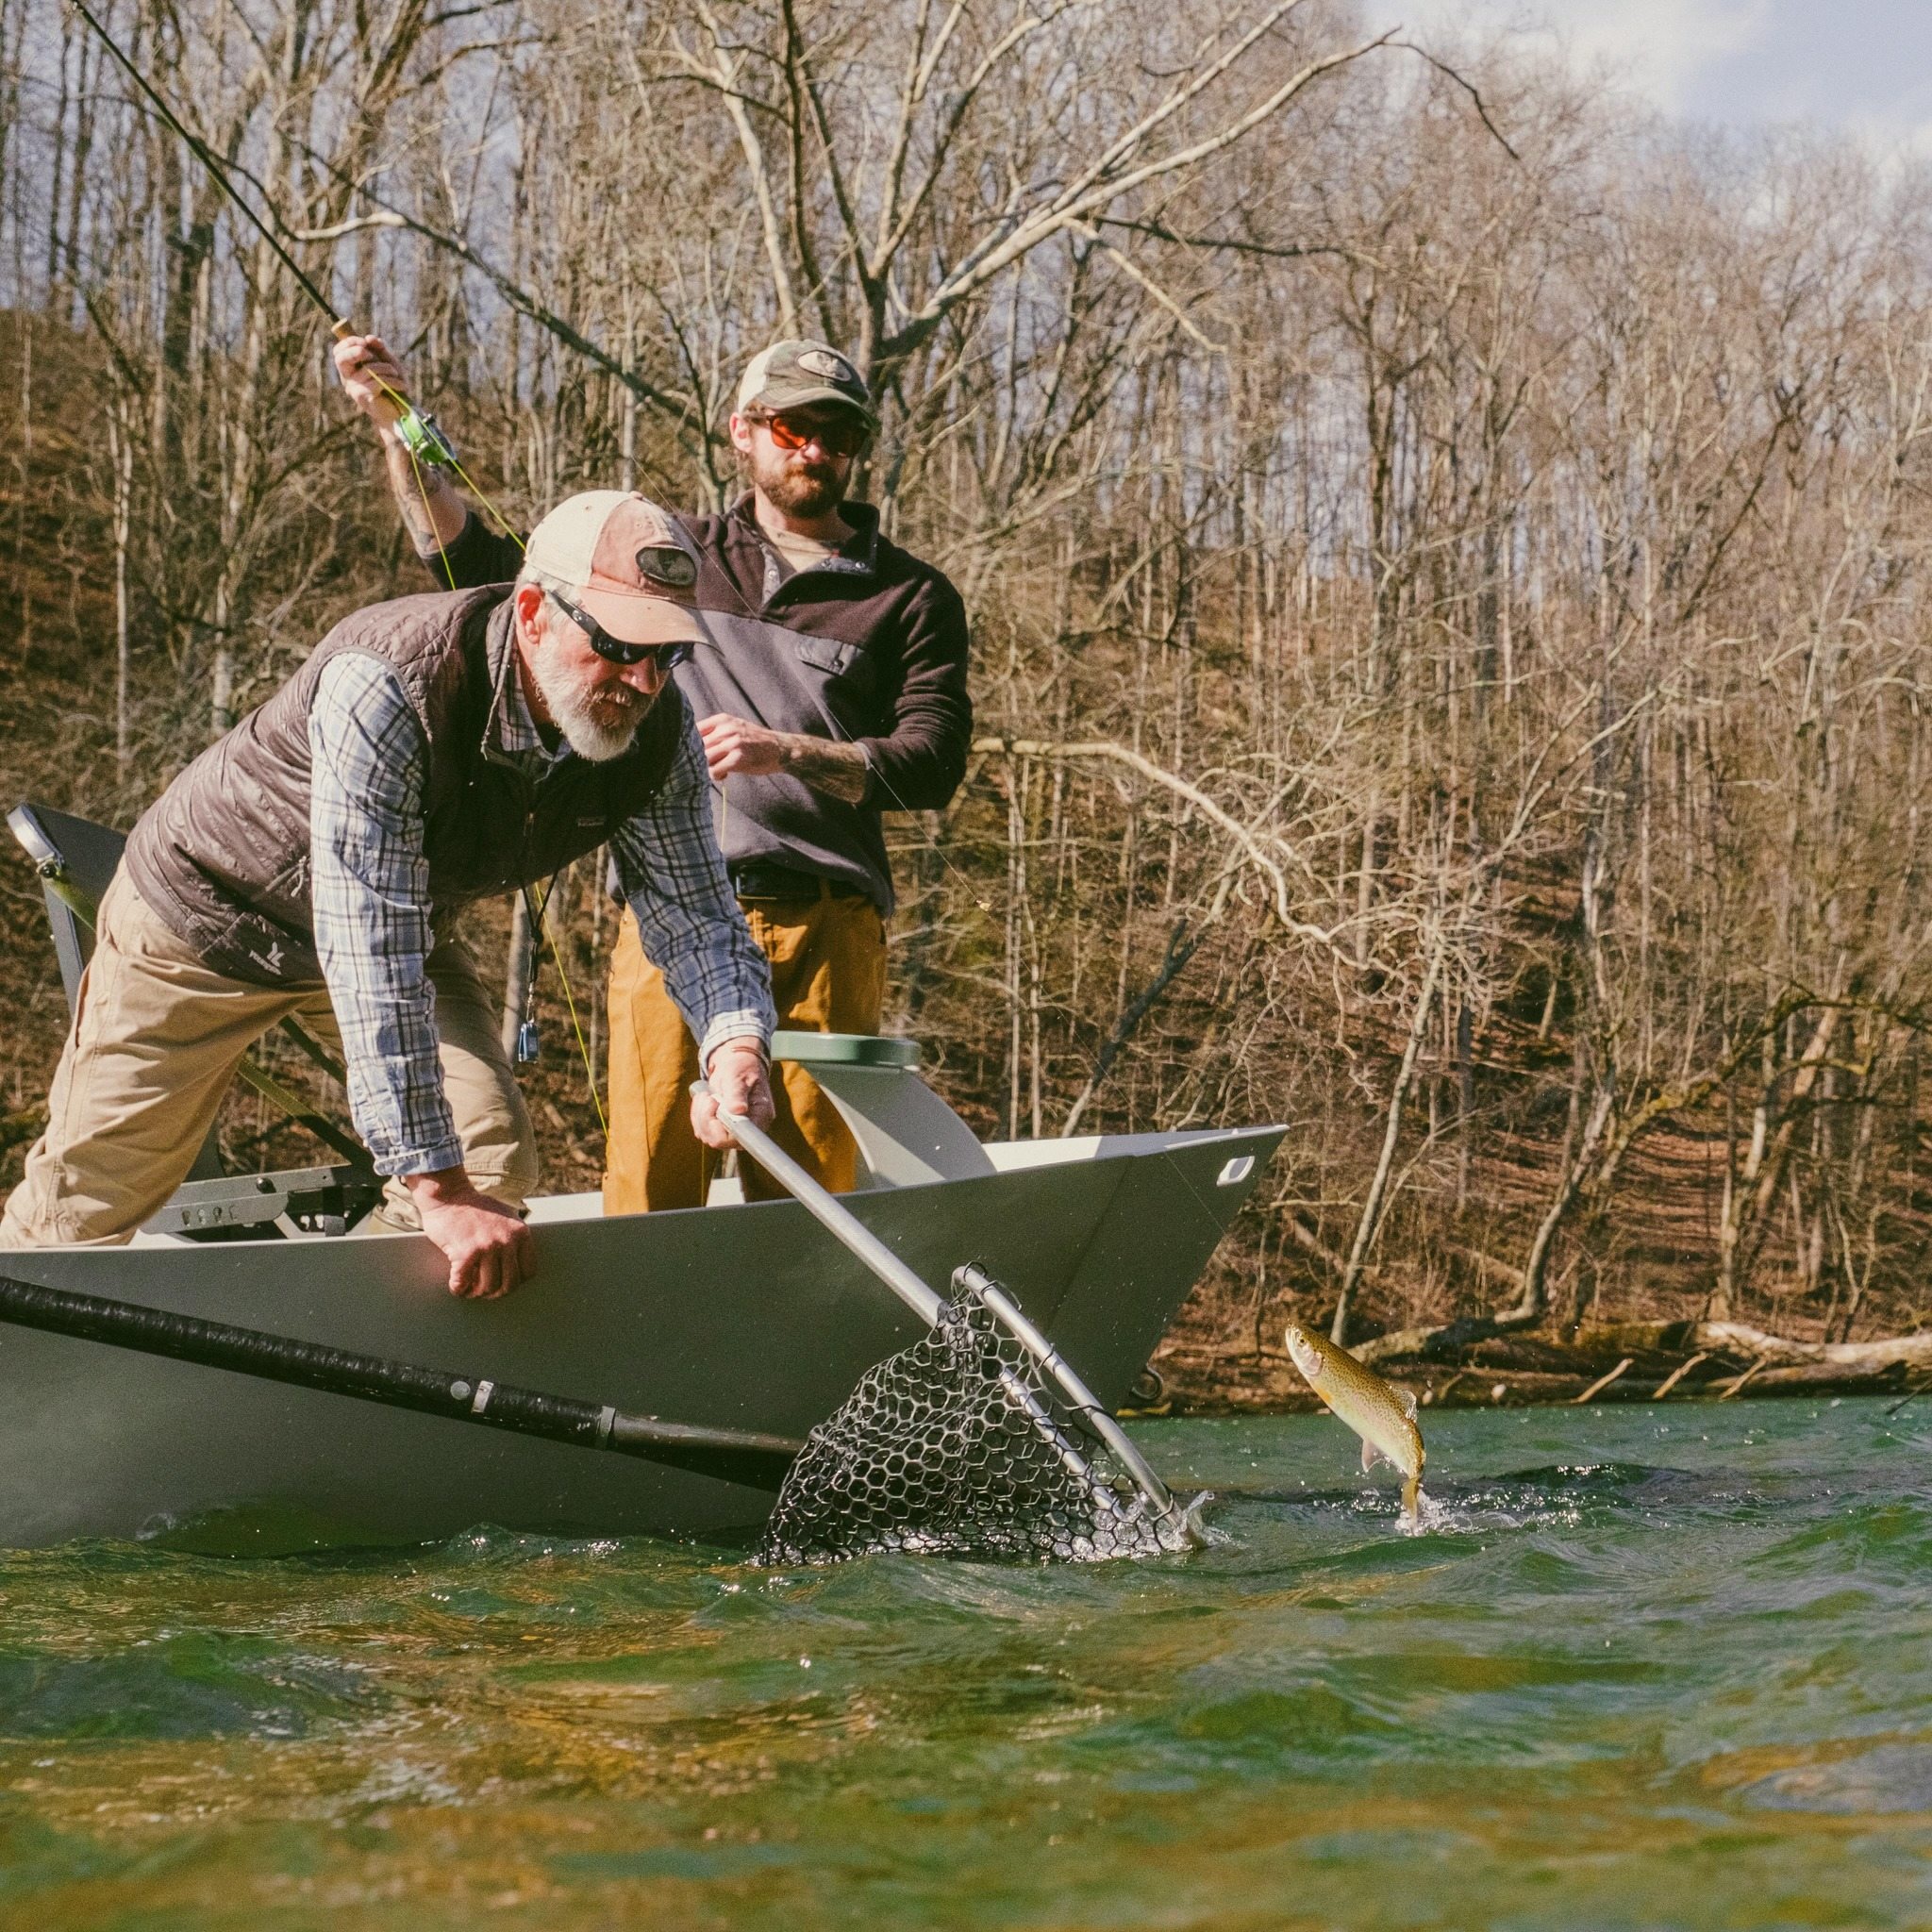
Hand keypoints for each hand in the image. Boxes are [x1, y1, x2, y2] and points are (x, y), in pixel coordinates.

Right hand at [332, 331, 410, 431]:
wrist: (401, 412)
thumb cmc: (394, 386)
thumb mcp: (388, 362)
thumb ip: (379, 349)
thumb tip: (369, 338)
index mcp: (351, 369)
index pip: (339, 352)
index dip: (349, 342)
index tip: (365, 342)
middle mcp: (349, 379)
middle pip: (340, 359)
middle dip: (357, 351)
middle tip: (371, 355)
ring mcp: (354, 389)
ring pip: (367, 369)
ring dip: (386, 368)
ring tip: (397, 375)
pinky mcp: (363, 397)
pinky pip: (376, 381)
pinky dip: (393, 381)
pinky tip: (401, 386)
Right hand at [404, 1167, 535, 1299]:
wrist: (449, 1194)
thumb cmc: (474, 1206)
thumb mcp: (506, 1216)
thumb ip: (513, 1236)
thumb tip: (516, 1262)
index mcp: (520, 1233)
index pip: (529, 1271)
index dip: (516, 1282)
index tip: (505, 1282)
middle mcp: (507, 1240)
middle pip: (510, 1283)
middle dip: (497, 1292)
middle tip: (485, 1292)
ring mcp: (487, 1247)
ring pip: (488, 1286)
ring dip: (477, 1293)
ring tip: (470, 1289)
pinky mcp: (465, 1252)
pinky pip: (463, 1282)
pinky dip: (458, 1289)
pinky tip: (456, 1286)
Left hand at [691, 1037, 774, 1148]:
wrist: (735, 1066)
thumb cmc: (741, 1068)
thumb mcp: (738, 1076)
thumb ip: (737, 1093)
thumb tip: (739, 1110)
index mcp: (760, 1116)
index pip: (740, 1137)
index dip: (722, 1127)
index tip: (716, 1103)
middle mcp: (749, 1129)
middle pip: (719, 1140)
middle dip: (707, 1117)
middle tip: (709, 1096)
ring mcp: (734, 1131)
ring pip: (707, 1136)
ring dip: (700, 1114)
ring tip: (707, 1095)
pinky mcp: (721, 1129)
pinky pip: (702, 1131)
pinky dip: (697, 1115)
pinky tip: (704, 1100)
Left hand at [698, 713, 786, 780]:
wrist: (780, 750)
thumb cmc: (756, 742)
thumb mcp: (735, 728)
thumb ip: (716, 732)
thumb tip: (691, 744)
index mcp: (723, 720)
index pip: (694, 730)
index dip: (691, 744)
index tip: (697, 753)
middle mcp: (726, 729)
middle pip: (697, 746)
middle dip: (700, 758)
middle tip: (712, 764)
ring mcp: (732, 743)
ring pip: (704, 758)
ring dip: (708, 767)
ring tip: (719, 769)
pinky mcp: (738, 758)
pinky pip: (714, 770)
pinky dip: (716, 775)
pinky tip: (725, 774)